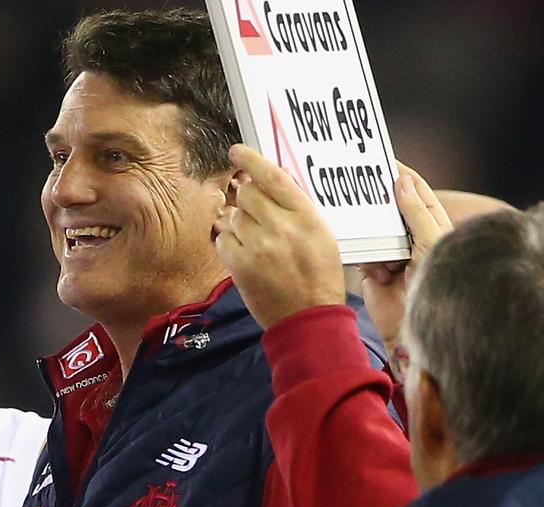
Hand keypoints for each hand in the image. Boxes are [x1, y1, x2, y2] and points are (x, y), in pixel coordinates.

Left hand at [213, 144, 344, 328]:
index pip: (275, 177)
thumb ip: (297, 208)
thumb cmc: (318, 276)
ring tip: (257, 243)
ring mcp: (259, 246)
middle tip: (256, 214)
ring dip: (239, 224)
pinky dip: (229, 244)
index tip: (237, 150)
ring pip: (233, 216)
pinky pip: (222, 240)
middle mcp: (282, 228)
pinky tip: (246, 255)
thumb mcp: (321, 235)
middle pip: (247, 193)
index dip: (253, 160)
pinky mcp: (240, 265)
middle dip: (247, 199)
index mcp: (307, 217)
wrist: (308, 318)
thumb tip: (273, 179)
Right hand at [357, 164, 451, 358]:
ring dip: (372, 235)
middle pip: (389, 209)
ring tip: (372, 237)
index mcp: (430, 226)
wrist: (414, 327)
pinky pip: (360, 252)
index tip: (383, 160)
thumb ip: (416, 212)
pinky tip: (374, 267)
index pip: (415, 192)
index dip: (401, 175)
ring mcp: (390, 253)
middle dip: (377, 203)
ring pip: (372, 229)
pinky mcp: (371, 271)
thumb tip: (402, 182)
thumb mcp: (430, 242)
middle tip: (359, 186)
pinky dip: (364, 257)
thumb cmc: (435, 284)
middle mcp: (410, 237)